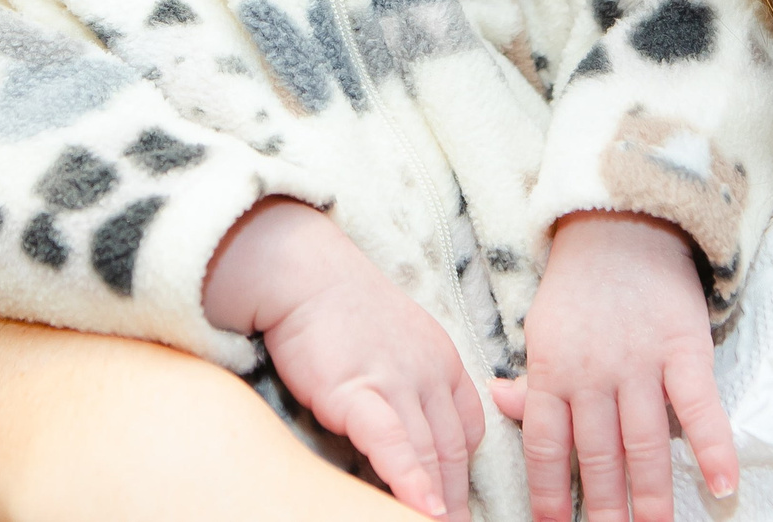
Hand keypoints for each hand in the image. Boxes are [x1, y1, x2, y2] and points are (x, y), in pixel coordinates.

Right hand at [204, 198, 484, 518]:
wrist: (302, 273)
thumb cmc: (340, 309)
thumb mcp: (394, 340)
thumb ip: (410, 380)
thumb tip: (409, 425)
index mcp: (442, 360)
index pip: (470, 426)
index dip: (465, 469)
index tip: (459, 499)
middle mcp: (429, 373)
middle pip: (455, 449)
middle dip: (458, 497)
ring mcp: (396, 382)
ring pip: (430, 453)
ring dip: (439, 500)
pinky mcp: (358, 391)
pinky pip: (392, 443)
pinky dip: (409, 479)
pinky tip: (421, 508)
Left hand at [488, 212, 736, 521]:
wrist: (622, 225)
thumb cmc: (579, 286)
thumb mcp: (541, 329)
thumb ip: (530, 377)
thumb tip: (502, 406)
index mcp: (552, 371)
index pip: (545, 445)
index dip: (548, 493)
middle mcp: (593, 374)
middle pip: (597, 456)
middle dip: (603, 509)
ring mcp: (639, 362)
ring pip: (645, 443)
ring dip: (652, 495)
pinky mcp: (683, 348)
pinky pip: (700, 407)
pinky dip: (713, 448)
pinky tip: (722, 486)